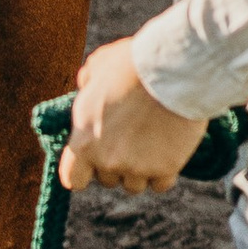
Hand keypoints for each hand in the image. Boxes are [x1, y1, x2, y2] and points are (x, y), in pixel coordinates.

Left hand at [60, 37, 204, 194]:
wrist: (174, 69)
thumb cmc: (133, 63)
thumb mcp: (98, 65)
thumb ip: (88, 82)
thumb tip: (87, 87)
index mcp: (84, 139)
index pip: (73, 179)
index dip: (83, 171)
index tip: (94, 160)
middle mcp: (107, 159)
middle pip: (108, 179)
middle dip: (116, 163)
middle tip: (129, 139)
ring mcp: (138, 167)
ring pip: (134, 185)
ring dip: (140, 171)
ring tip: (150, 144)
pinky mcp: (166, 169)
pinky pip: (160, 184)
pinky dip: (164, 173)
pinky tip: (167, 153)